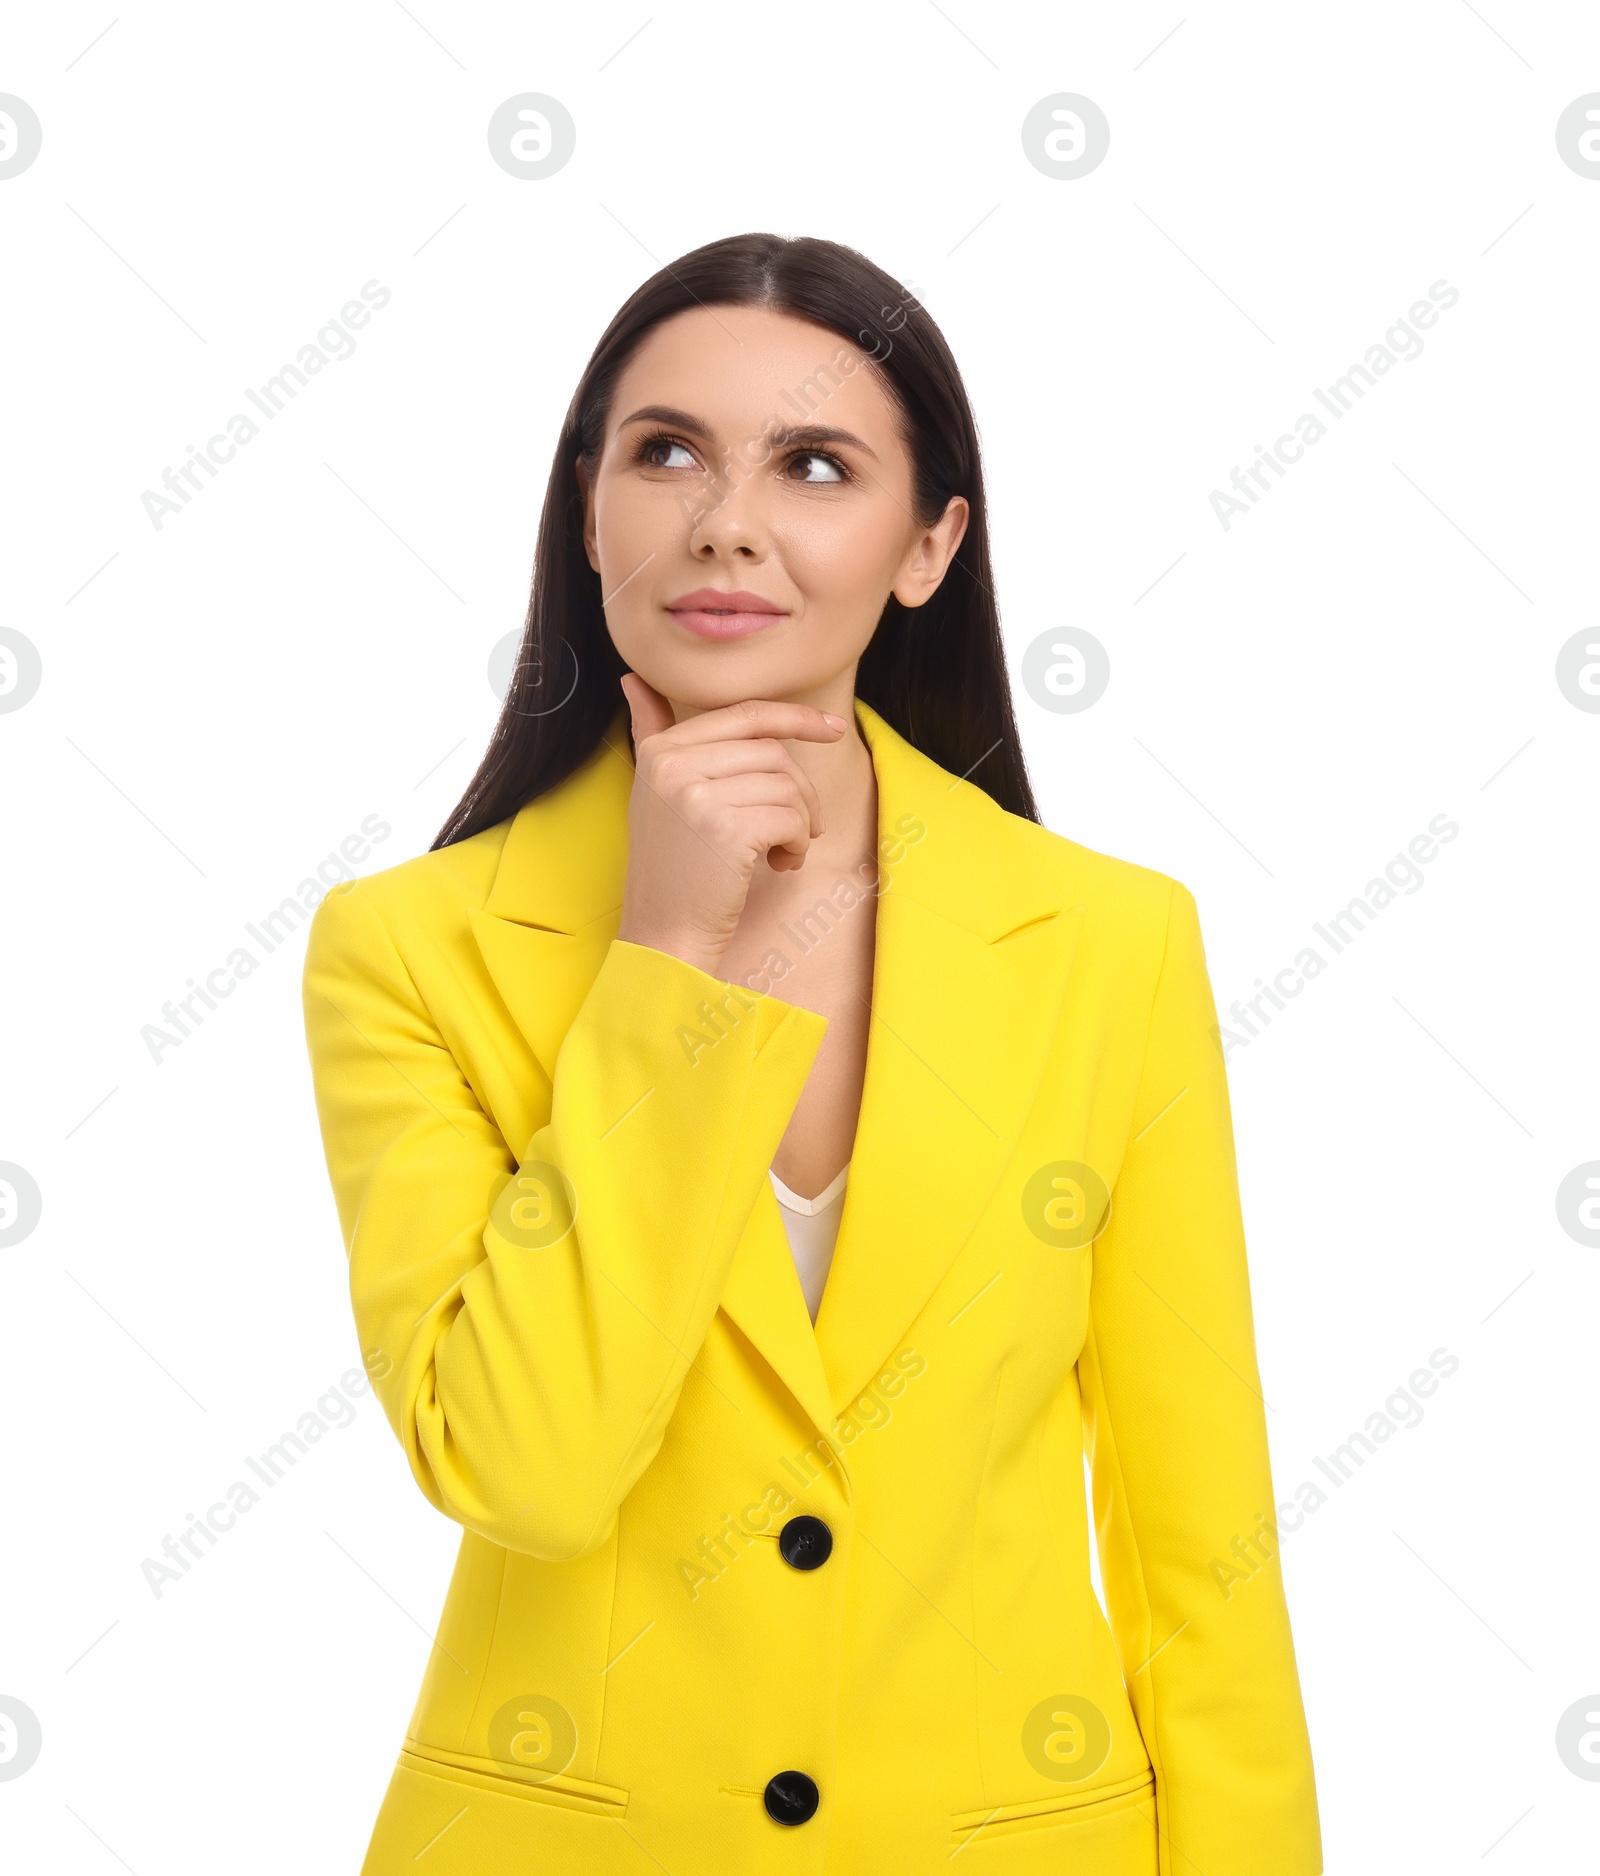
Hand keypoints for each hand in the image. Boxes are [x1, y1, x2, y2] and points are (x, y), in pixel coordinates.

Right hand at [615, 673, 847, 976]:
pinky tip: (778, 865)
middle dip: (799, 791)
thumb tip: (633, 678)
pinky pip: (791, 817)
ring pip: (787, 785)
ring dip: (799, 822)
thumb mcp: (654, 794)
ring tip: (779, 852)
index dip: (796, 718)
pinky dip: (797, 844)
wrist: (664, 935)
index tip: (834, 731)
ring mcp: (697, 795)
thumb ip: (651, 733)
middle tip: (798, 830)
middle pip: (773, 752)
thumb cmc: (673, 868)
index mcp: (660, 750)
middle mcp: (672, 764)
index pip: (745, 714)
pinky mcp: (725, 829)